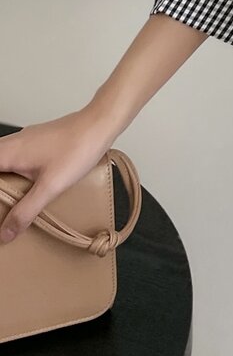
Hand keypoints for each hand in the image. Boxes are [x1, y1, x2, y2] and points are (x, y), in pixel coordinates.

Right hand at [0, 108, 120, 244]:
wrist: (100, 124)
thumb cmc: (77, 148)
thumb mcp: (50, 186)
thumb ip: (26, 211)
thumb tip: (6, 232)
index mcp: (8, 152)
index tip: (0, 206)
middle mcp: (12, 143)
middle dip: (0, 191)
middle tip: (5, 208)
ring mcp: (25, 140)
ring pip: (4, 161)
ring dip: (5, 181)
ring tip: (11, 202)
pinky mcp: (37, 141)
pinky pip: (16, 157)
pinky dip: (15, 172)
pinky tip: (28, 185)